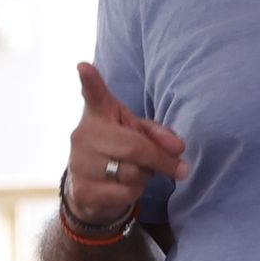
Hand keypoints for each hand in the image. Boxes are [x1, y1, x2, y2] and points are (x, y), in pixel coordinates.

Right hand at [66, 63, 187, 223]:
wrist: (90, 188)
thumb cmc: (119, 151)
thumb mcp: (139, 134)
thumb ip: (160, 135)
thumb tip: (178, 147)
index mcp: (99, 113)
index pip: (94, 95)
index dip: (89, 81)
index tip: (84, 67)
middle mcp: (84, 135)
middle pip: (134, 147)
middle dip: (161, 159)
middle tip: (179, 168)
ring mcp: (80, 163)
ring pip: (133, 172)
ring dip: (146, 176)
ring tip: (137, 172)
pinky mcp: (82, 190)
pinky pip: (126, 193)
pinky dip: (135, 192)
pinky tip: (125, 188)